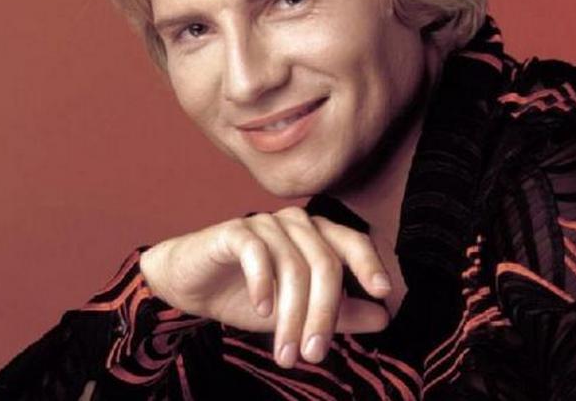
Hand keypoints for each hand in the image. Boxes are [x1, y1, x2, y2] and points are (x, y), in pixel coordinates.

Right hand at [139, 205, 391, 367]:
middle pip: (325, 263)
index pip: (353, 242)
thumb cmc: (247, 295)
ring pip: (293, 267)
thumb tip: (384, 317)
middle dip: (323, 314)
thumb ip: (340, 313)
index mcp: (317, 235)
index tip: (383, 293)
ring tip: (285, 354)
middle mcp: (296, 223)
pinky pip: (257, 253)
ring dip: (292, 316)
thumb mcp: (297, 312)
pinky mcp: (235, 231)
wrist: (191, 287)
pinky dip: (263, 285)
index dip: (369, 264)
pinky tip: (261, 311)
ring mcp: (265, 223)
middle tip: (315, 354)